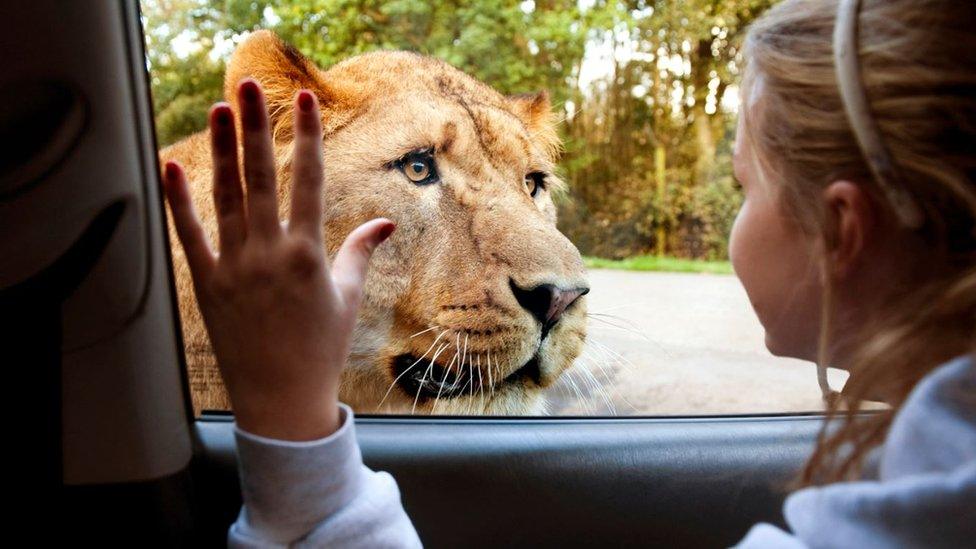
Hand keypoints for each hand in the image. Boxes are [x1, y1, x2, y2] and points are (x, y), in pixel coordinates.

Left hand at [163, 79, 394, 440]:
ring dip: (223, 151)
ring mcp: (234, 267)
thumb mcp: (347, 298)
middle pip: (262, 178)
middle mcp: (268, 254)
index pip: (308, 182)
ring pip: (226, 197)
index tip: (304, 101)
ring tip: (220, 109)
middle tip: (251, 87)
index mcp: (307, 254)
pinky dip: (180, 201)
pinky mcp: (206, 284)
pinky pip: (190, 235)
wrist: (282, 399)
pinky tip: (173, 165)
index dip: (308, 137)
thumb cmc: (322, 350)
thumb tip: (383, 223)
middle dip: (258, 128)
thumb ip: (360, 253)